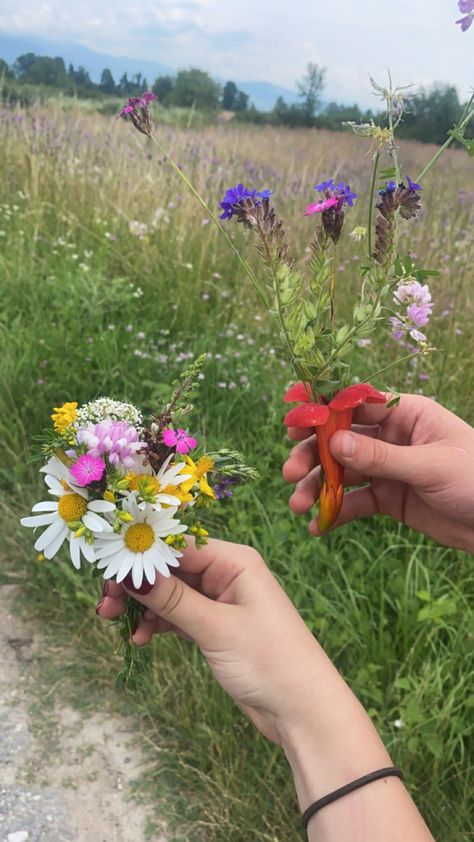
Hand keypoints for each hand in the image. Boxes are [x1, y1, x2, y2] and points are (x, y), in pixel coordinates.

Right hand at [97, 538, 348, 745]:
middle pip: (170, 568)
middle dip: (138, 583)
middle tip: (106, 604)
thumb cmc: (270, 660)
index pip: (179, 545)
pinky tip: (140, 640)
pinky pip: (178, 616)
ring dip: (143, 606)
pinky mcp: (216, 627)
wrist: (302, 710)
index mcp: (234, 560)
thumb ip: (173, 599)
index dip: (142, 555)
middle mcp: (227, 574)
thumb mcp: (216, 627)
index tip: (108, 571)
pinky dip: (158, 624)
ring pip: (170, 593)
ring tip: (114, 623)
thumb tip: (130, 573)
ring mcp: (221, 601)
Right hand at [283, 394, 473, 552]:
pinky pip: (357, 502)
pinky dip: (336, 513)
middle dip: (313, 456)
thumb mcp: (430, 466)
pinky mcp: (390, 498)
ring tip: (297, 506)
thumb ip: (382, 458)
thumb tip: (334, 445)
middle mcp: (393, 438)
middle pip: (342, 440)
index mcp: (407, 414)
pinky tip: (318, 527)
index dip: (323, 413)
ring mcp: (390, 468)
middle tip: (289, 472)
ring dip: (318, 487)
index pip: (356, 405)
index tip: (293, 425)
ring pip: (343, 473)